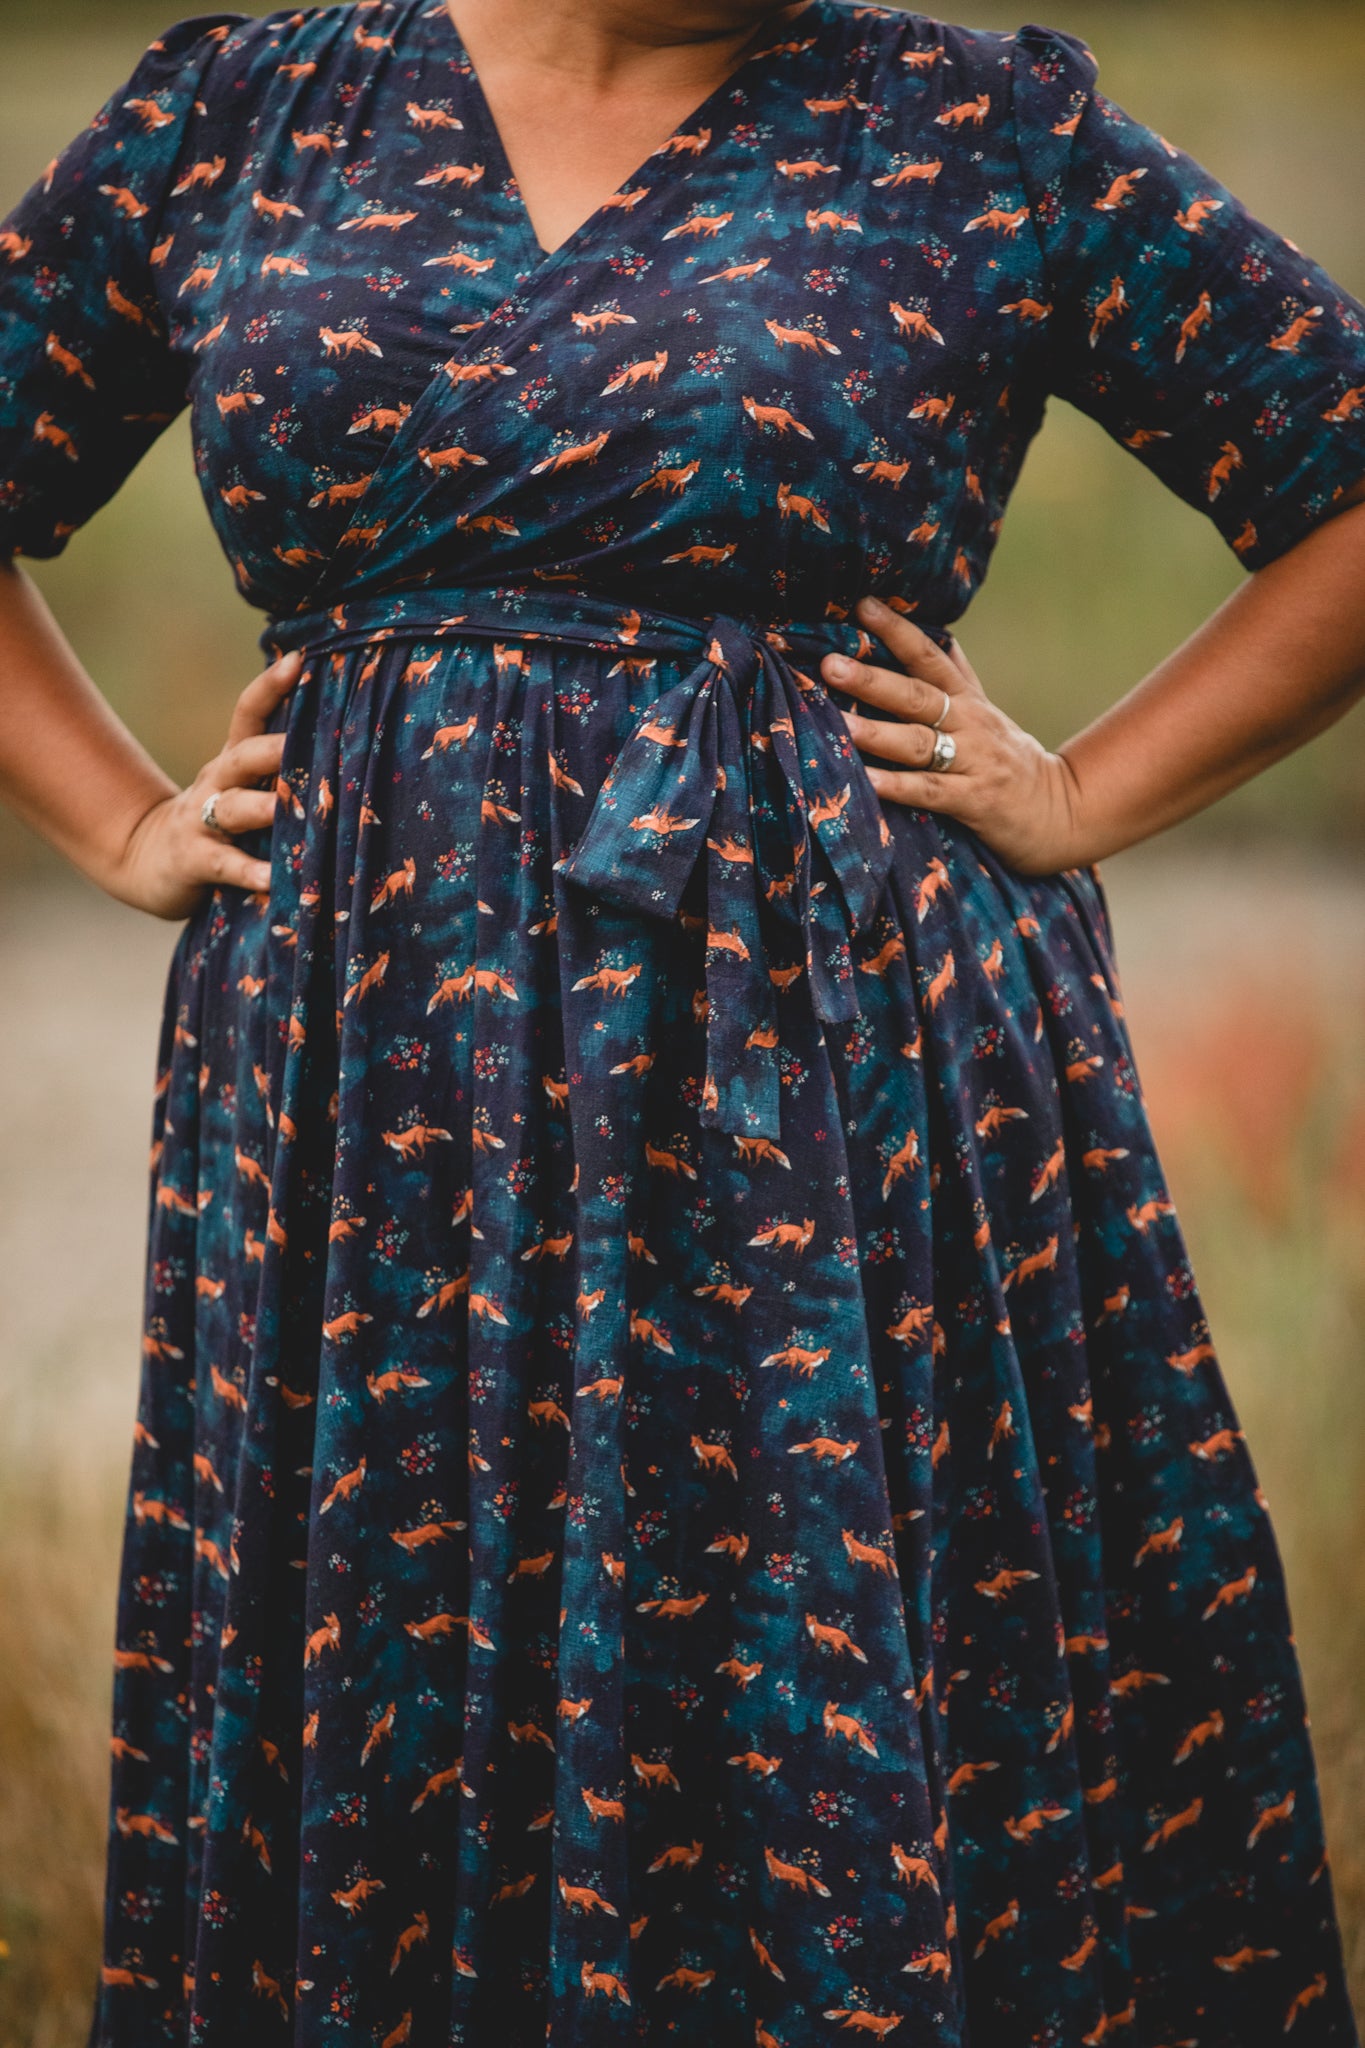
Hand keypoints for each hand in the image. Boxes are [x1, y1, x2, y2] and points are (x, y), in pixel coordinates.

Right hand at [108, 650, 301, 918]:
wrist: (149, 858)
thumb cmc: (220, 819)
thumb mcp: (244, 785)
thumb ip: (281, 765)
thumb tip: (347, 735)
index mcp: (234, 759)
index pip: (249, 713)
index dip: (270, 685)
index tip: (299, 660)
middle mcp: (216, 781)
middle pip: (243, 757)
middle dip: (273, 749)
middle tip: (306, 743)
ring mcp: (201, 819)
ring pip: (232, 808)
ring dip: (262, 808)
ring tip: (286, 811)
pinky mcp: (193, 859)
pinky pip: (224, 864)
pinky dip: (249, 872)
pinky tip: (273, 880)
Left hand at [820, 595, 1084, 875]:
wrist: (1059, 810)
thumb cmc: (1010, 759)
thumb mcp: (986, 712)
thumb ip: (960, 676)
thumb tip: (939, 635)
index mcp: (967, 699)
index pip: (929, 656)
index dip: (898, 630)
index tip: (863, 605)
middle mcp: (969, 724)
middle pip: (917, 696)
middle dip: (872, 679)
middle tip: (830, 665)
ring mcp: (972, 762)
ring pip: (919, 743)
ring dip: (877, 734)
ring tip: (838, 724)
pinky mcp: (974, 801)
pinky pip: (931, 792)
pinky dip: (900, 786)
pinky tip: (868, 782)